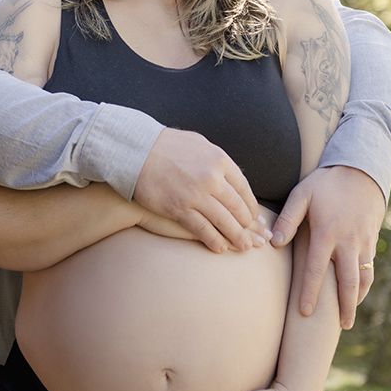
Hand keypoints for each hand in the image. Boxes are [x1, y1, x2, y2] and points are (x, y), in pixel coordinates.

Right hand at [133, 128, 259, 252]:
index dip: (250, 205)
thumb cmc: (165, 146)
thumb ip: (215, 159)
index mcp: (219, 160)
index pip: (243, 187)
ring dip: (237, 236)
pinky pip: (202, 229)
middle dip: (247, 224)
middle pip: (237, 206)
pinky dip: (214, 240)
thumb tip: (229, 172)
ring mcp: (196, 195)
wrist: (135, 153)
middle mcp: (211, 178)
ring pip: (224, 221)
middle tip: (255, 235)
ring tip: (244, 246)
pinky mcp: (179, 209)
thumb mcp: (198, 143)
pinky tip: (221, 247)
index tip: (253, 215)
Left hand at [270, 166, 384, 328]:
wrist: (361, 171)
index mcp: (327, 233)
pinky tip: (357, 294)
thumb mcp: (302, 194)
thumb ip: (288, 219)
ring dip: (357, 299)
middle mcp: (348, 242)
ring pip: (363, 278)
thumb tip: (273, 243)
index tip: (305, 313)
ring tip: (349, 317)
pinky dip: (365, 284)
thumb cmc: (326, 183)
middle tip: (340, 327)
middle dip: (344, 307)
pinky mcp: (372, 240)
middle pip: (347, 282)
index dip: (311, 293)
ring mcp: (363, 242)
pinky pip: (370, 267)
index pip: (317, 270)